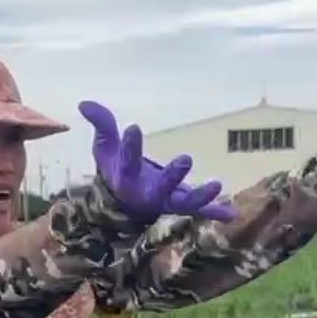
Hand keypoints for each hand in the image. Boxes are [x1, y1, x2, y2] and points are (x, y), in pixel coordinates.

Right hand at [80, 100, 237, 221]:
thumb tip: (84, 103)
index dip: (130, 146)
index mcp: (127, 177)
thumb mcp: (105, 146)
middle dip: (173, 175)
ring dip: (201, 196)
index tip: (134, 127)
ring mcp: (167, 201)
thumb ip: (101, 124)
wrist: (123, 201)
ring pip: (185, 203)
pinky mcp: (181, 203)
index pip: (128, 161)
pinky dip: (215, 212)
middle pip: (161, 187)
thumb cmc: (115, 167)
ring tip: (217, 185)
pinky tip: (232, 214)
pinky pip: (199, 211)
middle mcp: (148, 192)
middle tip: (186, 159)